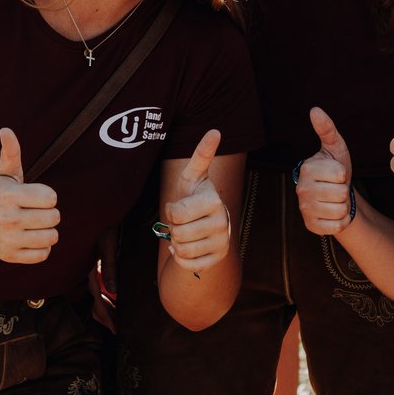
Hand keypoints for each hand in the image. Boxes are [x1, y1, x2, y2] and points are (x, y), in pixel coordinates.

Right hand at [0, 128, 59, 263]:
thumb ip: (10, 151)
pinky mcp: (10, 256)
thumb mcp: (4, 172)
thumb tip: (6, 130)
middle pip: (54, 218)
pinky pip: (43, 255)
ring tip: (34, 224)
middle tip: (35, 210)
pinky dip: (42, 247)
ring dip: (47, 230)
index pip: (51, 198)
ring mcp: (8, 240)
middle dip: (49, 213)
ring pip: (52, 237)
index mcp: (8, 196)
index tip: (35, 195)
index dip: (48, 196)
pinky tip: (30, 238)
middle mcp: (7, 219)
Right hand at [89, 227, 118, 331]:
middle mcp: (91, 272)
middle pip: (96, 301)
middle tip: (117, 330)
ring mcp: (94, 269)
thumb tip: (112, 292)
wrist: (101, 208)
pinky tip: (114, 300)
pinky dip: (106, 297)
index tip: (115, 329)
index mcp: (91, 269)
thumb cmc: (105, 222)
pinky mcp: (98, 265)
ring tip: (117, 320)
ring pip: (97, 296)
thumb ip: (108, 267)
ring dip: (106, 308)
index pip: (97, 299)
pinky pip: (100, 287)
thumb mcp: (108, 244)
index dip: (106, 316)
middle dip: (106, 317)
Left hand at [163, 130, 229, 275]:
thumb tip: (215, 130)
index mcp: (213, 199)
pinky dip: (182, 258)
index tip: (178, 206)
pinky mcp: (219, 258)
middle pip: (177, 233)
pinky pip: (190, 264)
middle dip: (173, 228)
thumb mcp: (192, 176)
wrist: (205, 225)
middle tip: (182, 221)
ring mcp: (222, 241)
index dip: (171, 211)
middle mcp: (221, 221)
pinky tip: (188, 248)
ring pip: (183, 250)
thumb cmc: (193, 196)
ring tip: (185, 233)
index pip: (176, 213)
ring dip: (177, 243)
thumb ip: (201, 155)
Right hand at [297, 108, 356, 234]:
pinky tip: (333, 213)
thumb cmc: (336, 169)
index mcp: (307, 168)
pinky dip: (341, 221)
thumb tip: (315, 109)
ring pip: (340, 211)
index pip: (339, 174)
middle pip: (341, 194)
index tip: (336, 174)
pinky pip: (337, 226)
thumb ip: (327, 129)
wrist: (335, 197)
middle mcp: (301, 189)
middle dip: (345, 191)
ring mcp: (304, 209)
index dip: (344, 174)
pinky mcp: (311, 226)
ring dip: (344, 206)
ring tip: (335, 200)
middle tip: (337, 188)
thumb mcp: (336, 149)